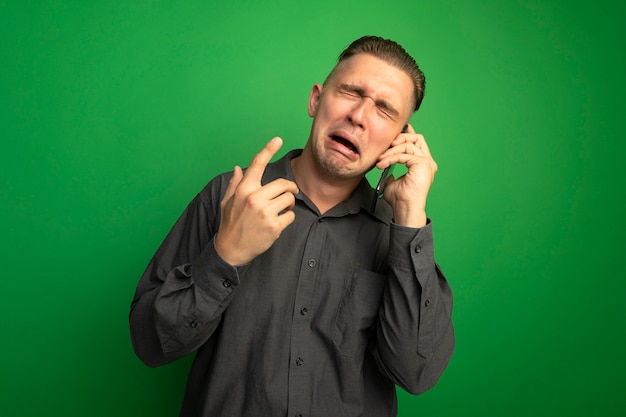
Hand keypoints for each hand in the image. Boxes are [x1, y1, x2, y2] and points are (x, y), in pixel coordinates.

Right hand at [215, 137, 298, 265]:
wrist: (231, 250)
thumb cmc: (230, 224)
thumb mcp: (227, 202)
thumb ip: (235, 184)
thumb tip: (237, 168)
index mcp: (244, 189)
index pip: (257, 165)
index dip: (267, 150)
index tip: (278, 139)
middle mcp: (254, 198)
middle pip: (283, 184)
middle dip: (289, 189)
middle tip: (289, 193)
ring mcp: (265, 212)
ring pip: (289, 199)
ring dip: (289, 204)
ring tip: (280, 211)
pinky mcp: (274, 226)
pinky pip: (291, 215)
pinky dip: (288, 218)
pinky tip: (277, 223)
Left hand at [376, 125, 437, 227]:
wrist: (405, 209)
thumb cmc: (400, 200)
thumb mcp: (393, 182)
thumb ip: (391, 172)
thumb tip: (386, 166)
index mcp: (423, 165)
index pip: (418, 143)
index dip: (406, 135)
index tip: (392, 137)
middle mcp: (427, 162)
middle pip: (417, 138)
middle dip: (400, 138)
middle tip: (386, 146)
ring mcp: (426, 163)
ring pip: (408, 145)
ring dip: (391, 151)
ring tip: (380, 160)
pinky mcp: (422, 164)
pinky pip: (403, 155)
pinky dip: (391, 158)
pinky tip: (382, 164)